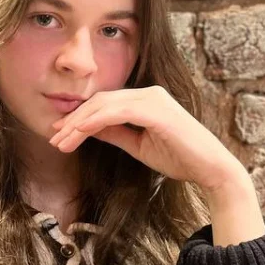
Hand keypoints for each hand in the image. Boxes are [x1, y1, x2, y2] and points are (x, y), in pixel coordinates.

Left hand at [47, 84, 245, 192]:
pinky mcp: (157, 111)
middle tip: (53, 138)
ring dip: (79, 123)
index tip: (58, 133)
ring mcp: (154, 99)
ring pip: (105, 105)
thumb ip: (114, 134)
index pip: (104, 104)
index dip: (78, 117)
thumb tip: (86, 129)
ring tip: (61, 141)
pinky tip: (80, 131)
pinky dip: (96, 121)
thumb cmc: (180, 158)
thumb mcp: (137, 145)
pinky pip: (119, 112)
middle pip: (100, 101)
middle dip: (73, 120)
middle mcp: (149, 94)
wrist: (211, 170)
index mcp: (145, 100)